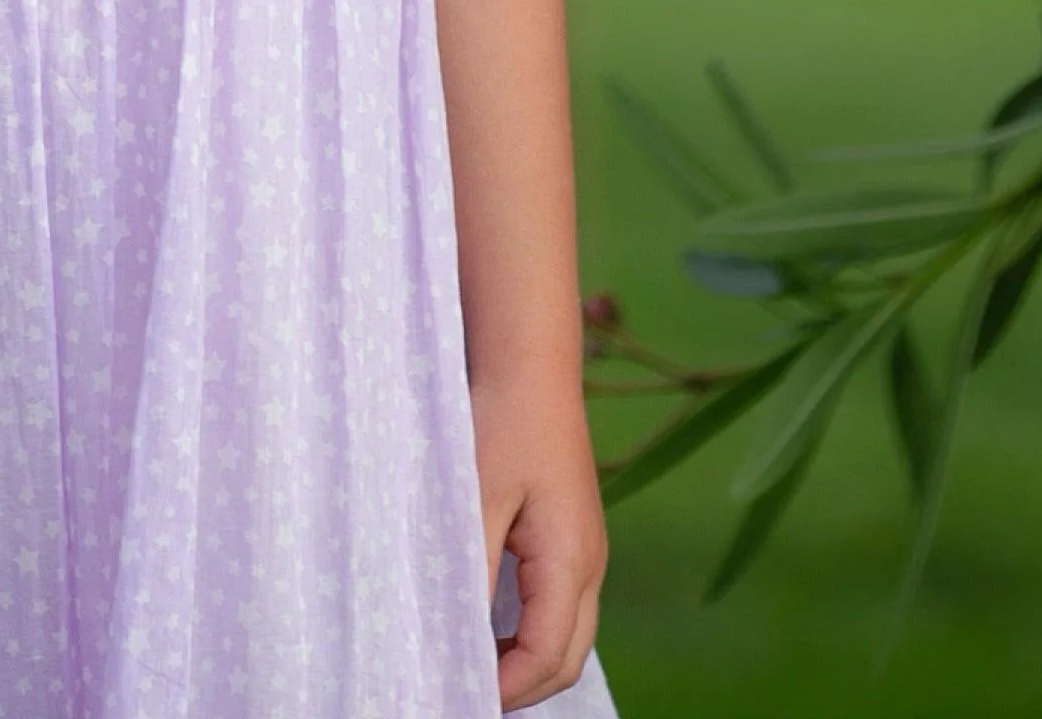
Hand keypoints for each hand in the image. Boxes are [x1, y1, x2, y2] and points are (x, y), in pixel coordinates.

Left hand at [476, 373, 605, 708]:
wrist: (527, 356)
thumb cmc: (501, 418)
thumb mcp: (476, 498)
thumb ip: (470, 572)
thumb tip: (456, 639)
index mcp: (572, 561)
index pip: (547, 658)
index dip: (505, 690)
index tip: (454, 694)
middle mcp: (588, 563)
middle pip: (565, 657)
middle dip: (519, 686)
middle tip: (458, 689)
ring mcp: (583, 548)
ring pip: (564, 633)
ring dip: (522, 659)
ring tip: (465, 664)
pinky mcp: (568, 532)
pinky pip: (556, 603)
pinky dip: (526, 629)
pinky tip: (483, 621)